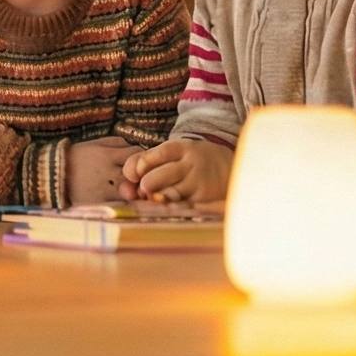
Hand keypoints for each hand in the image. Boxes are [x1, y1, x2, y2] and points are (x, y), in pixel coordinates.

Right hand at [64, 136, 136, 204]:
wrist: (53, 174)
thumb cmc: (76, 157)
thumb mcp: (95, 144)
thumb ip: (116, 143)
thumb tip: (135, 146)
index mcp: (107, 155)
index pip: (136, 153)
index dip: (141, 157)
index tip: (139, 161)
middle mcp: (108, 172)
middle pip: (138, 174)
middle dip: (142, 176)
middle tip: (142, 179)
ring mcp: (105, 189)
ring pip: (132, 192)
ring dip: (136, 191)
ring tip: (134, 190)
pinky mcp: (99, 204)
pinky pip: (120, 205)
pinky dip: (126, 203)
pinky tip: (125, 201)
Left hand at [118, 138, 233, 203]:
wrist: (231, 168)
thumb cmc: (192, 162)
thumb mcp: (175, 154)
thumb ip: (147, 163)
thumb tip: (124, 185)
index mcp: (178, 148)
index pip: (147, 158)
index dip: (136, 169)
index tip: (135, 174)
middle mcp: (188, 163)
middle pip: (152, 180)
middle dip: (143, 188)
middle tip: (146, 190)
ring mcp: (197, 181)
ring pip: (164, 196)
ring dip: (155, 200)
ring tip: (159, 198)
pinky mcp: (203, 198)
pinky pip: (178, 207)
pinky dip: (170, 208)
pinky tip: (172, 204)